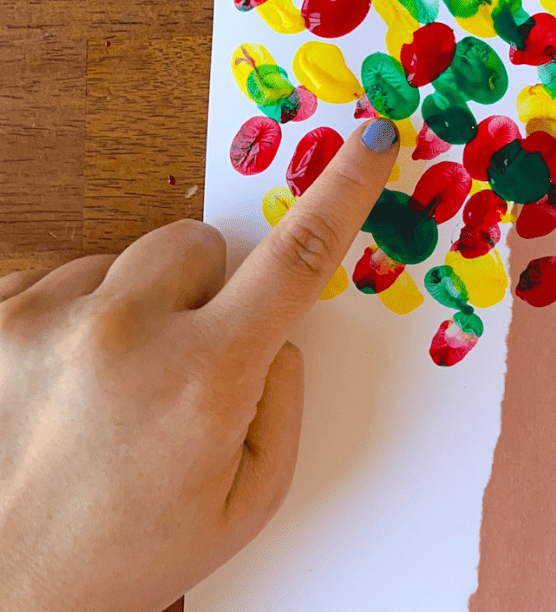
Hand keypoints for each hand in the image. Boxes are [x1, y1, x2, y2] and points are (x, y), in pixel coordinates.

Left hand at [0, 119, 398, 611]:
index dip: (344, 189)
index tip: (369, 141)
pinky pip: (59, 277)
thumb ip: (284, 400)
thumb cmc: (121, 558)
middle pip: (197, 244)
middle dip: (203, 288)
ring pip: (124, 261)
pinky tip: (61, 381)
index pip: (298, 256)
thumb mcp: (246, 501)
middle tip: (180, 360)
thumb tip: (274, 331)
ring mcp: (44, 323)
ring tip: (105, 387)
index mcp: (204, 380)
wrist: (2, 599)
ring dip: (129, 308)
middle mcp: (122, 335)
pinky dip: (71, 318)